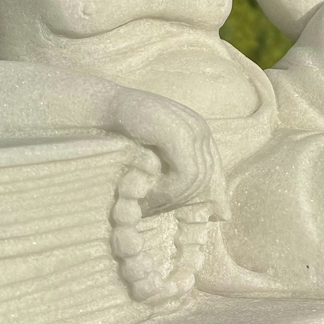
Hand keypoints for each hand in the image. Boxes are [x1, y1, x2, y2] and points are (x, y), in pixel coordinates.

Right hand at [106, 88, 223, 215]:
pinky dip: (168, 190)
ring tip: (150, 203)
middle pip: (207, 177)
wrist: (106, 107)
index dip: (216, 194)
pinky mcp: (178, 136)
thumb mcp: (158, 151)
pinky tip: (150, 193)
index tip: (217, 216)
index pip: (215, 169)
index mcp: (199, 131)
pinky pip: (184, 174)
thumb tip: (215, 208)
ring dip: (172, 196)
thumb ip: (178, 167)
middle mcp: (200, 129)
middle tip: (159, 209)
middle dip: (184, 199)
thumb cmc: (126, 131)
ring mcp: (191, 130)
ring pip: (196, 178)